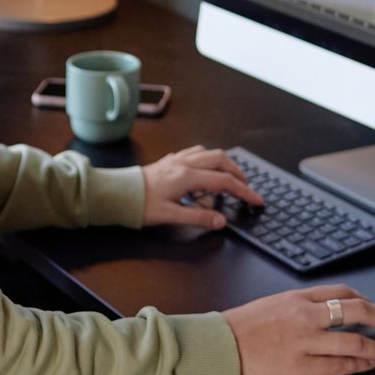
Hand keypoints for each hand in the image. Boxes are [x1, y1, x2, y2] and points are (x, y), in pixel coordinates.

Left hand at [141, 145, 264, 229]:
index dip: (244, 191)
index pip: (224, 182)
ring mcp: (176, 159)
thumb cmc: (140, 205)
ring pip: (208, 152)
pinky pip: (195, 153)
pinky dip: (207, 159)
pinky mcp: (169, 160)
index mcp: (187, 177)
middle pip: (220, 159)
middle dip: (237, 172)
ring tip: (229, 177)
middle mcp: (184, 163)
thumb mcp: (170, 216)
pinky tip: (205, 169)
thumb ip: (197, 218)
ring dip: (223, 162)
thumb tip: (221, 222)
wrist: (117, 193)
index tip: (256, 200)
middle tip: (246, 187)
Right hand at [223, 285, 374, 374]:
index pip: (344, 293)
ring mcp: (305, 341)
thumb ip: (303, 305)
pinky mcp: (301, 366)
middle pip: (357, 311)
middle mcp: (306, 315)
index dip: (368, 302)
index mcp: (299, 297)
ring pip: (354, 341)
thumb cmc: (243, 325)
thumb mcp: (275, 303)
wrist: (220, 344)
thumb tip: (331, 313)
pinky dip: (357, 364)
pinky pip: (338, 365)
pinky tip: (367, 365)